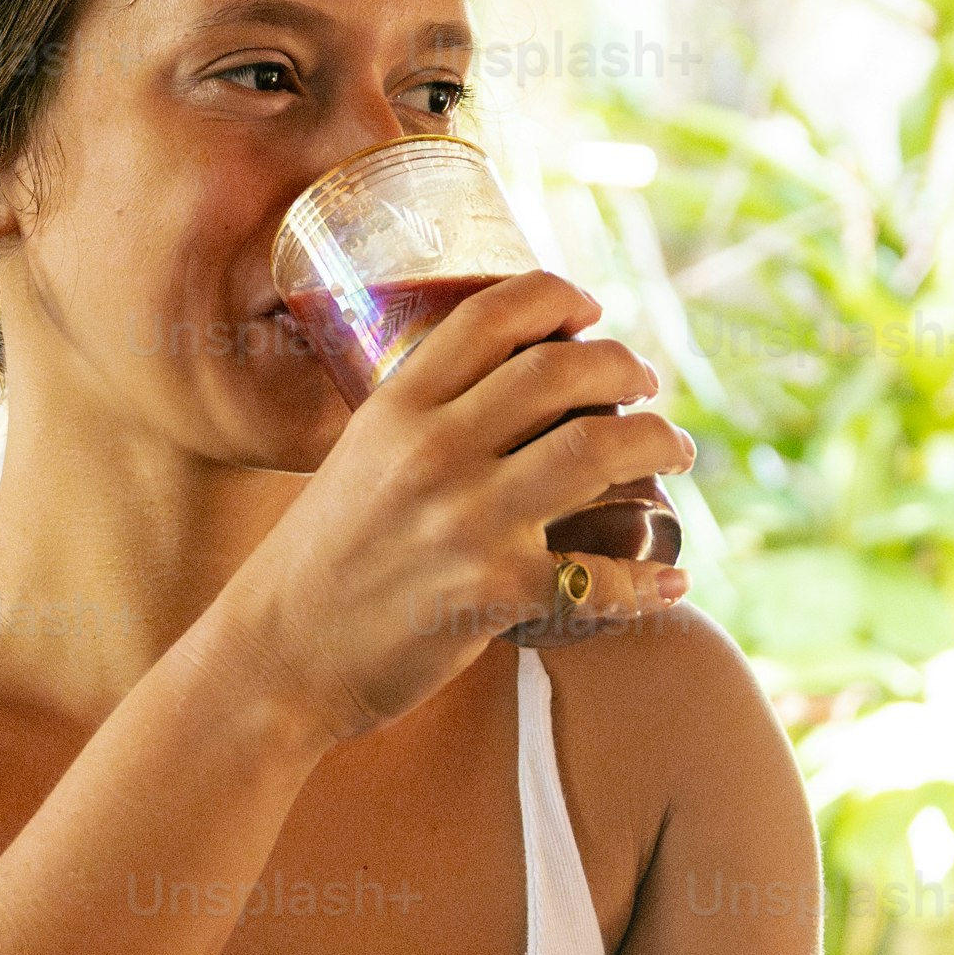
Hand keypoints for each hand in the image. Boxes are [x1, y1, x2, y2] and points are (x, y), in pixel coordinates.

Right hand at [218, 269, 701, 736]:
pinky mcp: (492, 593)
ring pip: (597, 451)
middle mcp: (434, 450)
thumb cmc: (320, 560)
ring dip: (658, 442)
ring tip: (675, 450)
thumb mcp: (357, 460)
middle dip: (625, 367)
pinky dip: (650, 580)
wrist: (278, 657)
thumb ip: (420, 424)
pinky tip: (672, 577)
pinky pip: (598, 577)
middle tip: (645, 386)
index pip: (493, 314)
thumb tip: (502, 395)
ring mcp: (467, 521)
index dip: (559, 297)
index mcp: (396, 406)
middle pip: (562, 371)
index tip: (590, 312)